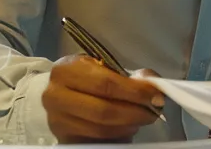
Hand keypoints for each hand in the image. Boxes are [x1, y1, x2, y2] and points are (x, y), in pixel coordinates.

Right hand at [42, 55, 165, 142]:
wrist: (67, 96)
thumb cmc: (90, 79)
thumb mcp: (108, 69)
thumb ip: (133, 76)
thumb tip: (153, 85)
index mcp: (67, 70)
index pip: (106, 84)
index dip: (135, 92)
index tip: (155, 96)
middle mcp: (56, 95)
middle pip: (104, 110)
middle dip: (134, 113)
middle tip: (152, 112)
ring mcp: (57, 120)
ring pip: (102, 129)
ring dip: (128, 126)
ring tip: (140, 119)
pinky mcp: (63, 138)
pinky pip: (96, 141)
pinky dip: (118, 136)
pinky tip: (127, 128)